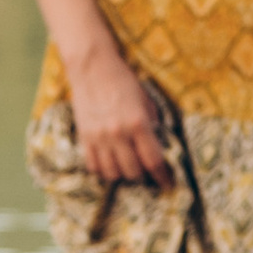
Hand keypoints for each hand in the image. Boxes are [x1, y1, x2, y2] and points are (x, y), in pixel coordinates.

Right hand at [72, 41, 171, 185]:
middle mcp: (118, 134)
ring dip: (123, 175)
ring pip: (112, 173)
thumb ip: (153, 124)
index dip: (163, 177)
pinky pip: (93, 166)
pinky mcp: (84, 137)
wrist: (92, 68)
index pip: (153, 161)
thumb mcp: (147, 100)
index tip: (168, 184)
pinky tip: (110, 164)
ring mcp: (99, 138)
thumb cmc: (123, 81)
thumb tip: (159, 144)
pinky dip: (103, 170)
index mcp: (138, 124)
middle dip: (143, 176)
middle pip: (133, 172)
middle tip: (147, 174)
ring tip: (129, 170)